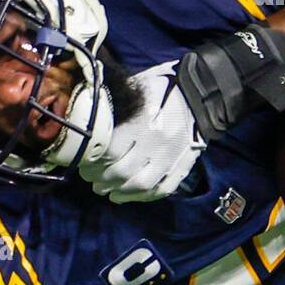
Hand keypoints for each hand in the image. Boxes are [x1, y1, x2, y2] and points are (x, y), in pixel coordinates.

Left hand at [80, 61, 206, 202]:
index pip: (110, 150)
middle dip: (100, 179)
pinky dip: (142, 197)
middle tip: (90, 178)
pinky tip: (127, 195)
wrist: (201, 93)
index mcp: (143, 121)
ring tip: (106, 190)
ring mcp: (172, 156)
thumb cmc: (164, 87)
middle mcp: (158, 142)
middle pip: (122, 172)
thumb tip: (91, 120)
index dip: (92, 160)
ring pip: (141, 185)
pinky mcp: (184, 165)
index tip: (83, 161)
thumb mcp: (138, 88)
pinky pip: (162, 189)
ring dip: (119, 192)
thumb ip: (117, 106)